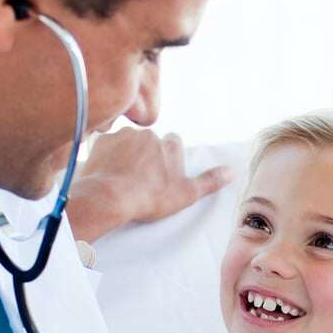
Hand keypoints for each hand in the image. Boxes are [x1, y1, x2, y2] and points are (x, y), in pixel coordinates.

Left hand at [65, 128, 232, 241]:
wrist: (110, 197)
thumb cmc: (150, 198)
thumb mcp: (186, 194)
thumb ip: (209, 181)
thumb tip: (231, 172)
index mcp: (169, 145)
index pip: (173, 142)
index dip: (168, 156)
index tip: (162, 172)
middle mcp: (148, 135)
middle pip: (149, 142)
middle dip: (145, 155)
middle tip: (141, 179)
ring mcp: (123, 136)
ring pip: (126, 142)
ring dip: (125, 155)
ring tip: (121, 178)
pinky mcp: (101, 142)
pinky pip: (105, 146)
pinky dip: (106, 157)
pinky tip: (106, 173)